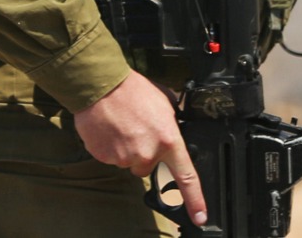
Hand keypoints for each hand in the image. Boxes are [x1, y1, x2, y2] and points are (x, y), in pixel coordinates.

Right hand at [73, 70, 206, 227]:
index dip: (195, 199)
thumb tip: (173, 129)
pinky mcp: (105, 157)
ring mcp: (125, 158)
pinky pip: (112, 157)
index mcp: (168, 139)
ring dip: (128, 148)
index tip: (200, 215)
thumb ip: (172, 121)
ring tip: (123, 124)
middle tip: (138, 128)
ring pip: (129, 161)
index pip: (186, 176)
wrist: (102, 85)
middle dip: (145, 151)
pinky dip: (112, 146)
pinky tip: (112, 128)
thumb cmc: (133, 90)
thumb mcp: (165, 101)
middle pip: (148, 166)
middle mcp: (148, 153)